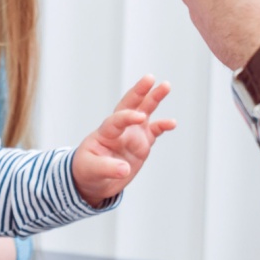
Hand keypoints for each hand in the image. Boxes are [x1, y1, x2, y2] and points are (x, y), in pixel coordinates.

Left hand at [72, 75, 174, 206]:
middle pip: (129, 105)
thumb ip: (107, 168)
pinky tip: (172, 122)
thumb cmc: (87, 170)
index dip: (127, 117)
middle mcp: (120, 130)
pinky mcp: (142, 144)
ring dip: (154, 98)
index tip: (140, 117)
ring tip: (166, 85)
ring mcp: (132, 135)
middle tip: (149, 78)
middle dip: (139, 91)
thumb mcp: (91, 170)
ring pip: (145, 112)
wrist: (94, 180)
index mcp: (104, 133)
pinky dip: (163, 126)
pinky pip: (154, 131)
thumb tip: (125, 169)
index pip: (116, 120)